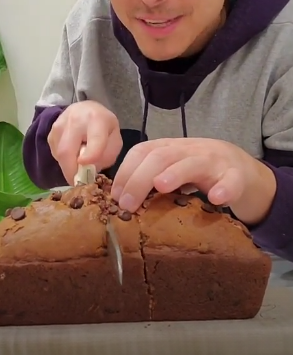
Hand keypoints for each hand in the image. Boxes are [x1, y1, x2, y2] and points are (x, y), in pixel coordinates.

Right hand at [48, 101, 122, 184]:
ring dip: (68, 166)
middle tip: (79, 184)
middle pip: (67, 151)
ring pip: (59, 155)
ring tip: (79, 164)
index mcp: (97, 119)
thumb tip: (90, 170)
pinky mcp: (50, 133)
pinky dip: (63, 160)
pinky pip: (55, 153)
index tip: (88, 169)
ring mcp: (59, 125)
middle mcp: (75, 119)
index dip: (91, 156)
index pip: (94, 140)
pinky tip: (72, 154)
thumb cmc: (102, 126)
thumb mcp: (114, 138)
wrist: (85, 109)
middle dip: (72, 172)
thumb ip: (107, 155)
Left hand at [111, 138, 276, 225]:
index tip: (114, 197)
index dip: (126, 172)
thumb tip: (117, 202)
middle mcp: (189, 151)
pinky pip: (231, 180)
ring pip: (192, 163)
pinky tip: (217, 199)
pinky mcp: (236, 176)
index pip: (142, 152)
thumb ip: (149, 179)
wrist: (241, 168)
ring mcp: (213, 162)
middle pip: (160, 157)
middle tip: (127, 205)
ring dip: (175, 173)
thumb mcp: (171, 170)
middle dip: (139, 179)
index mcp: (170, 149)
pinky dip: (225, 188)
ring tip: (161, 186)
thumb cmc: (198, 172)